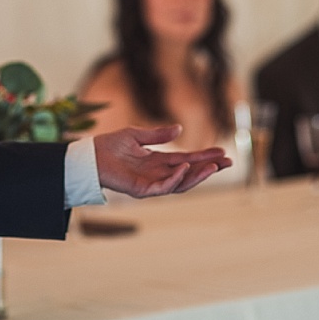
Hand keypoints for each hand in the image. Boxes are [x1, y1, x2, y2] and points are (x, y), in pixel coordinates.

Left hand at [94, 126, 231, 197]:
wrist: (90, 156)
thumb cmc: (110, 145)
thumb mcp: (137, 135)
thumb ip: (158, 135)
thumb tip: (180, 129)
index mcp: (159, 161)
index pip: (187, 159)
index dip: (205, 156)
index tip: (223, 152)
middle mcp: (158, 174)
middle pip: (189, 172)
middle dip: (209, 168)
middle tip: (227, 162)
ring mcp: (151, 183)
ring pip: (180, 183)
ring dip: (197, 175)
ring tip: (213, 166)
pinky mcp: (141, 190)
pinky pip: (162, 187)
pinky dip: (175, 178)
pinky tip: (185, 168)